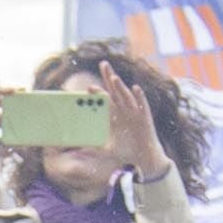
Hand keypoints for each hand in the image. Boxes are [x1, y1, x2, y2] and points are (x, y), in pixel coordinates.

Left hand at [95, 67, 164, 181]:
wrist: (143, 158)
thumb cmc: (126, 152)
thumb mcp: (107, 149)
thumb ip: (94, 148)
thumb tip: (78, 150)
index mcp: (114, 115)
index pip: (104, 100)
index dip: (97, 92)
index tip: (88, 88)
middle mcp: (123, 110)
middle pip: (115, 90)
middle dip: (109, 77)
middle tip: (103, 64)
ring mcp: (134, 112)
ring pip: (126, 96)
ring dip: (120, 87)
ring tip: (113, 78)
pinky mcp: (145, 116)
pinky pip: (142, 104)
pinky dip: (139, 96)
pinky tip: (135, 88)